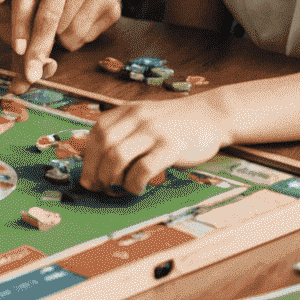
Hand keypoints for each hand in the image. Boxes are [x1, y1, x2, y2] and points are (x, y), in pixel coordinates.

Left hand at [0, 0, 121, 85]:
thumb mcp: (14, 4)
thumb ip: (11, 38)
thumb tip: (19, 86)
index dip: (20, 25)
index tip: (17, 49)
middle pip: (50, 15)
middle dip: (38, 48)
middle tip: (31, 74)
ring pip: (67, 30)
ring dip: (56, 41)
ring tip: (56, 24)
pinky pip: (85, 36)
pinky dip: (73, 41)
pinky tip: (73, 21)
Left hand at [78, 97, 231, 195]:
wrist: (211, 115)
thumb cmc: (175, 124)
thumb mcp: (146, 119)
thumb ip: (126, 133)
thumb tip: (100, 164)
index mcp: (128, 110)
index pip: (97, 132)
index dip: (88, 157)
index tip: (88, 177)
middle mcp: (137, 117)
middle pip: (103, 144)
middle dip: (96, 170)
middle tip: (100, 187)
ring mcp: (153, 131)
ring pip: (117, 156)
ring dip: (112, 178)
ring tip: (117, 188)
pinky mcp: (171, 146)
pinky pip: (143, 168)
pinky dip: (134, 182)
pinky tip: (138, 187)